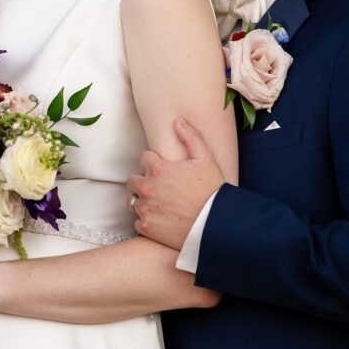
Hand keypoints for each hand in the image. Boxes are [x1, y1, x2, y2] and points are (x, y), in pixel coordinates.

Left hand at [127, 118, 225, 250]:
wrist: (217, 225)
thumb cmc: (213, 191)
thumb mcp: (206, 160)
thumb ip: (190, 137)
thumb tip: (178, 121)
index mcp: (158, 169)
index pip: (143, 158)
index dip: (153, 163)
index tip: (163, 170)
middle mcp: (147, 187)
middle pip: (132, 180)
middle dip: (143, 182)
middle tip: (160, 189)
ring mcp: (145, 208)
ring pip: (133, 201)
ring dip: (143, 202)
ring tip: (161, 206)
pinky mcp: (146, 227)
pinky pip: (138, 222)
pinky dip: (147, 221)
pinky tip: (162, 221)